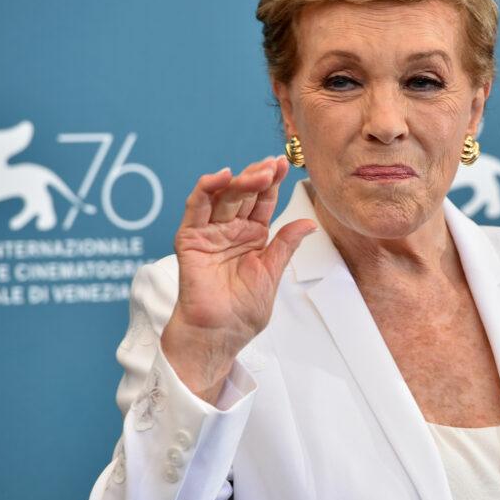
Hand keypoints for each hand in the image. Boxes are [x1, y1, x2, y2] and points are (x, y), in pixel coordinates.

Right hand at [162, 155, 315, 402]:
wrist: (220, 334)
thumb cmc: (243, 312)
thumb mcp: (271, 273)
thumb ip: (285, 245)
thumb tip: (309, 223)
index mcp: (252, 237)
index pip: (263, 202)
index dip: (273, 183)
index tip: (285, 165)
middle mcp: (230, 231)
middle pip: (244, 194)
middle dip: (259, 177)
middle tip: (274, 166)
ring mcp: (209, 233)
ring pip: (223, 196)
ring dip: (240, 180)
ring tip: (258, 172)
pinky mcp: (190, 239)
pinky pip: (195, 208)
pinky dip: (206, 189)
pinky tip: (221, 176)